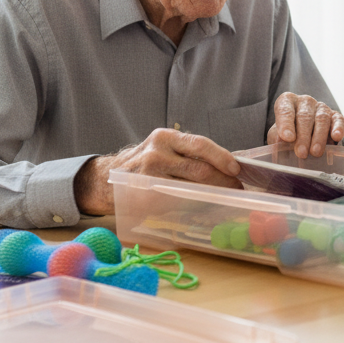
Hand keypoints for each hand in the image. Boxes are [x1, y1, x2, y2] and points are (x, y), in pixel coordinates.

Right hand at [73, 128, 241, 215]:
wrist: (106, 178)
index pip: (200, 145)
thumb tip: (227, 165)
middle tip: (236, 188)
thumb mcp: (164, 148)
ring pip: (192, 187)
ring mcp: (150, 176)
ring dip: (213, 194)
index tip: (236, 169)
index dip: (222, 157)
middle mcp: (157, 153)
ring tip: (225, 196)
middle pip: (200, 169)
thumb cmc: (145, 163)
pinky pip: (178, 202)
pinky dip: (194, 204)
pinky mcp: (145, 198)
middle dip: (223, 181)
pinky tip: (203, 205)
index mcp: (166, 137)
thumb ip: (189, 153)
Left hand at [266, 93, 343, 158]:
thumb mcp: (278, 135)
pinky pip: (339, 120)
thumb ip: (277, 137)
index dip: (286, 123)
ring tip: (315, 153)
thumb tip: (281, 142)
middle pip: (304, 116)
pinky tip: (336, 137)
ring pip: (322, 119)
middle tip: (301, 153)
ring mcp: (321, 107)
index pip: (285, 109)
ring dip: (319, 137)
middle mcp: (305, 102)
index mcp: (287, 102)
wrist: (303, 136)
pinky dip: (338, 128)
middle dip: (303, 136)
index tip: (288, 138)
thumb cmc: (287, 134)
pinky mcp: (335, 116)